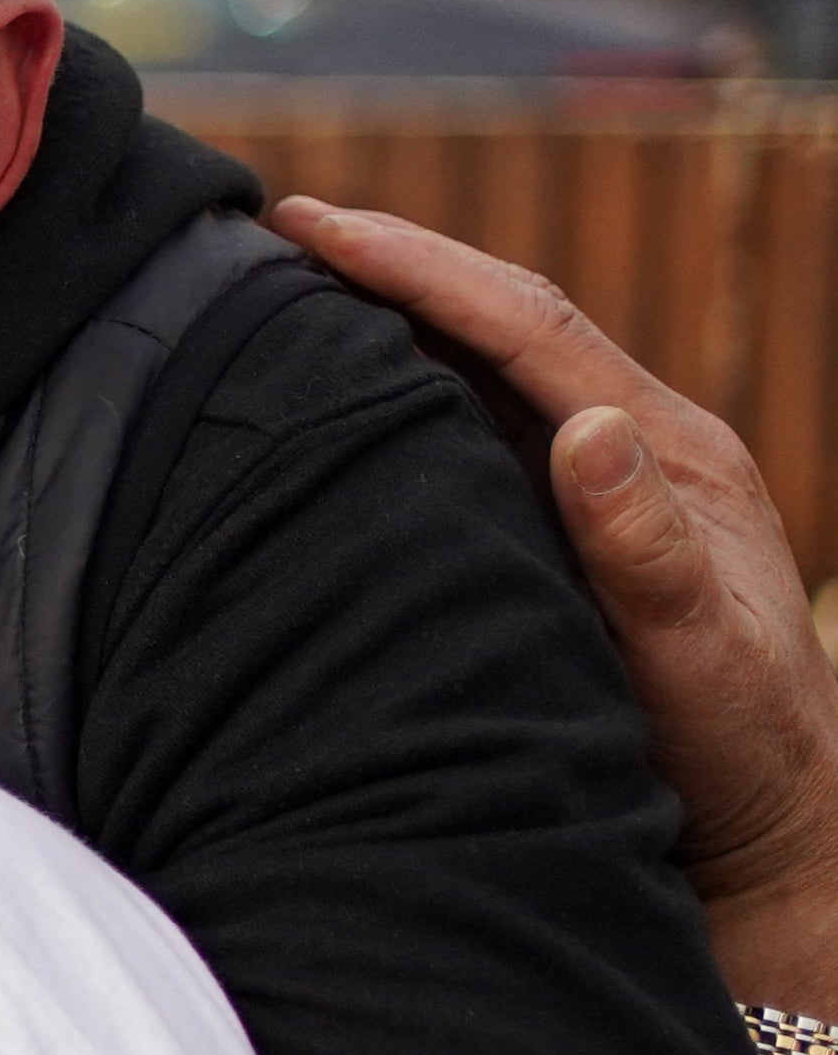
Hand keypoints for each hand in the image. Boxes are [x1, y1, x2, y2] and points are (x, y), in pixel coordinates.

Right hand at [273, 196, 837, 973]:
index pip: (529, 326)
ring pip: (488, 368)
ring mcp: (605, 484)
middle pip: (503, 320)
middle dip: (395, 263)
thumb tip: (586, 432)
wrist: (776, 831)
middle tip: (278, 223)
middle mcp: (636, 449)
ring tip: (292, 281)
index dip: (419, 266)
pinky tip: (348, 387)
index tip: (316, 226)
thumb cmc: (742, 756)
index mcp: (670, 454)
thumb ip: (649, 551)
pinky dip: (412, 385)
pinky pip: (482, 427)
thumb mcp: (705, 658)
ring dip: (397, 314)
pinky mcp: (572, 525)